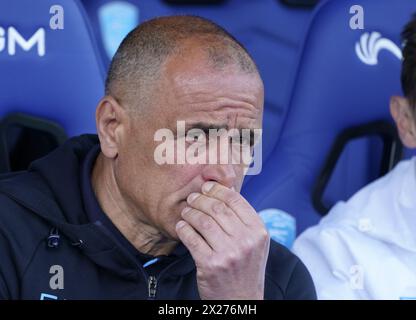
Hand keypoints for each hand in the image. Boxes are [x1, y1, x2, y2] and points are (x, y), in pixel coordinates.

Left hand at [175, 181, 269, 299]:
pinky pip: (191, 238)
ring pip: (202, 221)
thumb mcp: (255, 242)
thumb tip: (224, 189)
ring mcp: (228, 253)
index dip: (217, 190)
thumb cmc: (246, 267)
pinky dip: (183, 229)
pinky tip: (181, 226)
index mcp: (258, 231)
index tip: (206, 187)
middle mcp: (246, 241)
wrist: (241, 299)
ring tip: (186, 212)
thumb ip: (243, 218)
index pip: (235, 200)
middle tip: (192, 198)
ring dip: (190, 213)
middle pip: (217, 208)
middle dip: (200, 199)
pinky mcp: (210, 264)